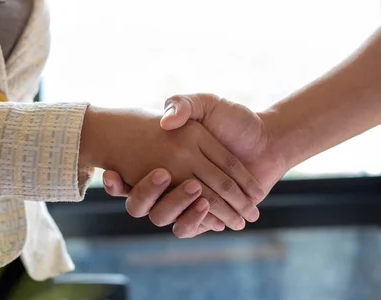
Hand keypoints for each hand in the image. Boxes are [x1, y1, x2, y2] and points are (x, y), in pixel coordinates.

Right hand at [80, 106, 263, 230]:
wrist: (268, 142)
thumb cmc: (236, 120)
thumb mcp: (207, 103)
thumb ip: (183, 105)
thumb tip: (165, 122)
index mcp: (165, 159)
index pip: (131, 175)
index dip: (117, 180)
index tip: (112, 174)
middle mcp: (171, 184)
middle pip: (143, 202)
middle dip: (145, 192)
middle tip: (160, 173)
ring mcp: (188, 201)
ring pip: (164, 217)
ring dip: (175, 205)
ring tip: (194, 189)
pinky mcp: (206, 216)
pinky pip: (189, 227)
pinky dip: (195, 219)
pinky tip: (205, 207)